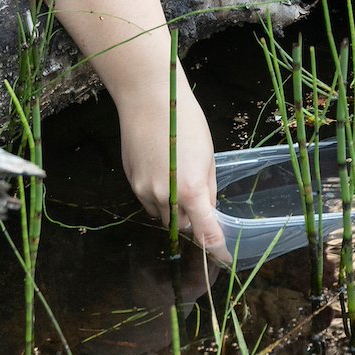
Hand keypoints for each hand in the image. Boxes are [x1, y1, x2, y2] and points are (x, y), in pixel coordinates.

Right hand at [49, 0, 227, 263]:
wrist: (148, 98)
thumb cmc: (186, 121)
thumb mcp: (207, 155)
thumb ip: (208, 187)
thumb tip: (209, 209)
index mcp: (191, 191)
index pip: (206, 234)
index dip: (216, 249)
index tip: (224, 257)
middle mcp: (165, 198)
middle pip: (183, 227)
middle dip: (195, 222)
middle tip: (203, 201)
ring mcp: (144, 192)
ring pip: (164, 216)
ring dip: (176, 211)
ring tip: (182, 181)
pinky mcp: (131, 182)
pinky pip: (148, 202)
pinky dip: (159, 198)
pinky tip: (164, 174)